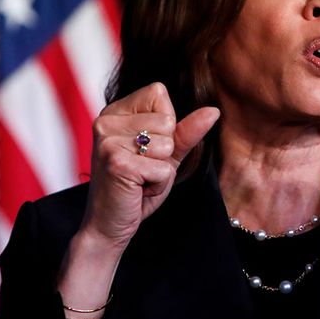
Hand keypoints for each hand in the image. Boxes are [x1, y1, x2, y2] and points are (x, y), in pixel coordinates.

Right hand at [80, 82, 219, 248]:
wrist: (109, 225)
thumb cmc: (136, 188)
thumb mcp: (166, 155)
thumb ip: (186, 131)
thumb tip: (213, 110)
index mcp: (114, 112)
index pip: (158, 93)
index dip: (165, 124)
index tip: (145, 148)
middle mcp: (105, 121)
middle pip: (166, 119)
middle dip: (165, 151)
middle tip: (142, 169)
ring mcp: (108, 141)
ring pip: (167, 145)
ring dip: (162, 169)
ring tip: (140, 179)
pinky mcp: (117, 163)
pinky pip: (163, 169)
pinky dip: (158, 185)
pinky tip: (137, 190)